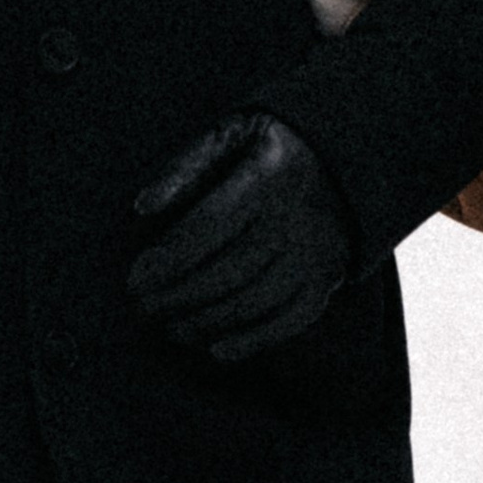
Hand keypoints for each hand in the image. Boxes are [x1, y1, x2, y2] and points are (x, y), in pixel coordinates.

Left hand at [129, 113, 355, 362]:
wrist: (347, 155)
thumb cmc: (272, 144)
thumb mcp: (232, 133)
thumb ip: (185, 167)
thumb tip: (142, 208)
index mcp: (269, 173)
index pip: (211, 225)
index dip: (170, 258)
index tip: (135, 278)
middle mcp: (299, 214)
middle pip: (232, 270)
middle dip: (179, 296)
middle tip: (142, 308)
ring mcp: (319, 249)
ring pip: (259, 300)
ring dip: (207, 322)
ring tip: (170, 327)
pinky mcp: (331, 275)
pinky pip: (293, 319)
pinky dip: (255, 341)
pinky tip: (216, 349)